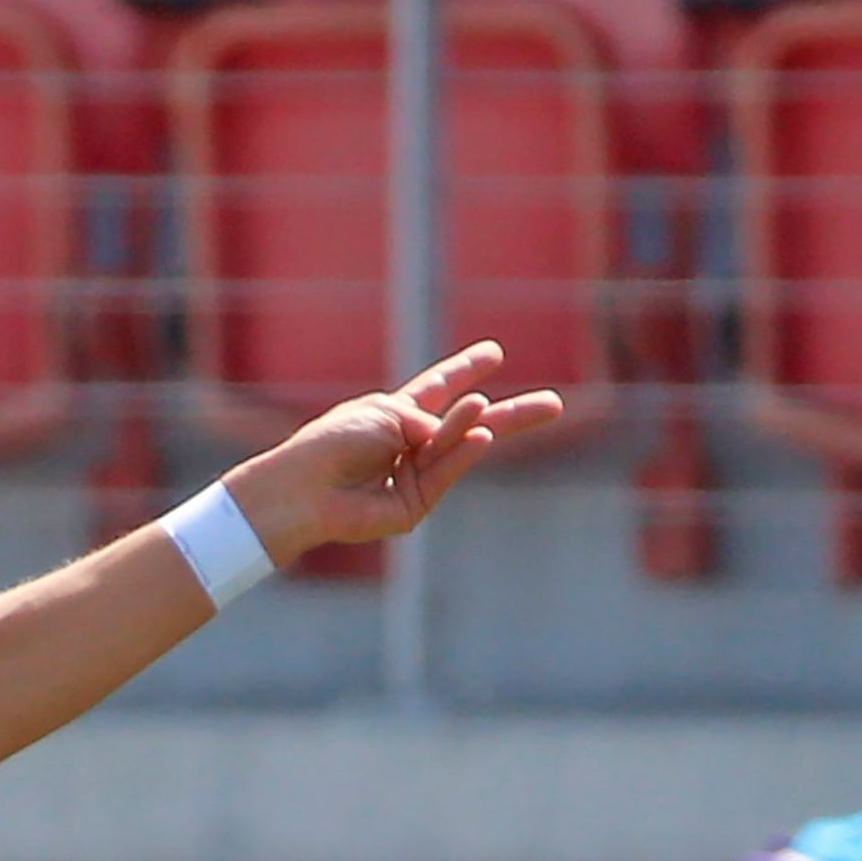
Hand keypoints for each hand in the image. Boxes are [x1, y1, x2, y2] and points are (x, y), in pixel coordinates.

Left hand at [227, 342, 564, 564]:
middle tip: (557, 405)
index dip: (465, 371)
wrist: (303, 490)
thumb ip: (428, 417)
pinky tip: (482, 436)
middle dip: (512, 416)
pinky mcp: (413, 507)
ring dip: (473, 426)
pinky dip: (464, 454)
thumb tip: (462, 434)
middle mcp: (409, 444)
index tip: (494, 353)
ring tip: (486, 410)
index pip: (438, 388)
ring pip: (460, 448)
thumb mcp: (386, 413)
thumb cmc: (334, 443)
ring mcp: (414, 477)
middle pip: (470, 425)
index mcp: (395, 414)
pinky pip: (447, 474)